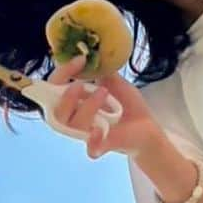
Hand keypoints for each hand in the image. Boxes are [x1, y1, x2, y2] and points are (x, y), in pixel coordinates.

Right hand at [47, 54, 163, 160]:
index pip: (54, 89)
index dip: (62, 73)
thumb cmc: (128, 106)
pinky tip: (97, 131)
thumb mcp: (115, 83)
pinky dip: (92, 142)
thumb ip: (102, 71)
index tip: (81, 59)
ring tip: (104, 93)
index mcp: (76, 103)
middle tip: (80, 84)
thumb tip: (92, 53)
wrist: (148, 127)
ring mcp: (89, 133)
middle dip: (65, 96)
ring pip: (73, 125)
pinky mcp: (103, 145)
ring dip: (86, 106)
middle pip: (56, 112)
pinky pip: (91, 149)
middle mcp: (77, 119)